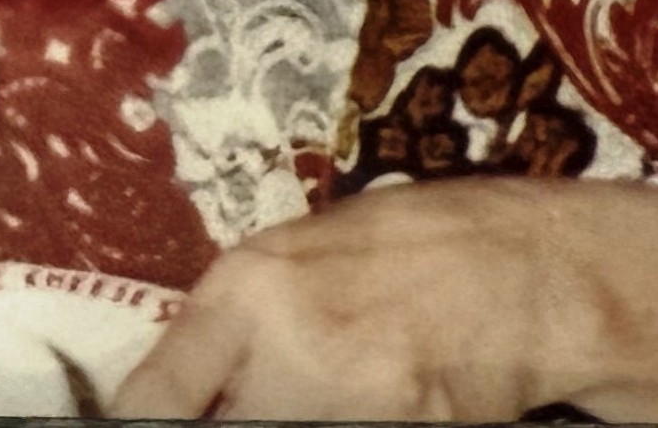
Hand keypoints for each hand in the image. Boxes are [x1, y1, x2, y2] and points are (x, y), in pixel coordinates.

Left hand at [115, 179, 634, 419]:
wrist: (521, 271)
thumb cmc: (403, 248)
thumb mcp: (292, 259)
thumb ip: (235, 324)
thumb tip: (185, 388)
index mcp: (244, 291)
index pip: (155, 395)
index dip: (137, 423)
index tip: (137, 427)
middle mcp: (286, 350)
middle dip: (231, 423)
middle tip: (253, 404)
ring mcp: (349, 402)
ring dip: (291, 422)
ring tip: (322, 397)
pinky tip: (369, 408)